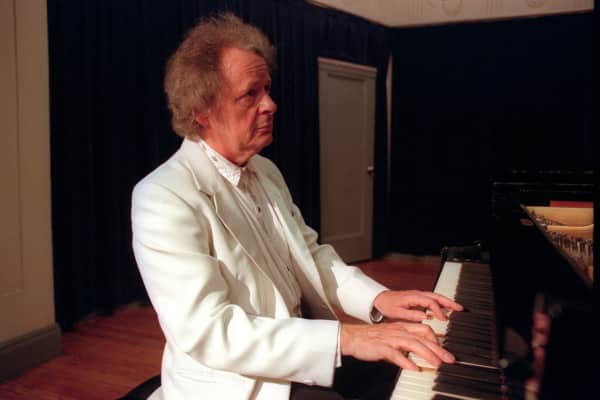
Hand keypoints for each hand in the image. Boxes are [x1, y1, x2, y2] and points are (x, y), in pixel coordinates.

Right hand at [340, 321, 454, 369]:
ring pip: (413, 343)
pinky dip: (406, 361)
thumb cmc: (371, 338)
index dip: (436, 339)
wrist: (352, 337)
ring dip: (427, 354)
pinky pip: (396, 354)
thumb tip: (418, 353)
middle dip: (438, 348)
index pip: (424, 329)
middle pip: (423, 337)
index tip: (443, 350)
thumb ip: (405, 342)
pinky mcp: (382, 348)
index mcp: (401, 327)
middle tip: (449, 359)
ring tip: (437, 364)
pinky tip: (414, 368)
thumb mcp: (391, 336)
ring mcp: (390, 338)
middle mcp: (398, 331)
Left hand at [373, 290, 462, 321]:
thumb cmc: (387, 306)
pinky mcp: (417, 298)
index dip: (438, 310)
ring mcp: (418, 295)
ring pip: (436, 296)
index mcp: (413, 297)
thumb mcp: (397, 313)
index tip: (443, 319)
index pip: (430, 302)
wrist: (379, 299)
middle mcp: (417, 294)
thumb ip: (411, 315)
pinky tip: (445, 309)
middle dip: (449, 302)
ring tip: (457, 309)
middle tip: (460, 309)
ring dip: (447, 302)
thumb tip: (425, 317)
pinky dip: (440, 303)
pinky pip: (432, 299)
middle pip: (437, 296)